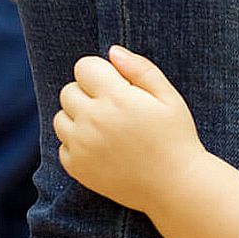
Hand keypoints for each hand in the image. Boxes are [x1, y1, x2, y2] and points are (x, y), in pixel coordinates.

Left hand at [53, 45, 207, 213]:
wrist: (176, 186)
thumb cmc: (177, 137)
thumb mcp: (169, 97)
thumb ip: (140, 69)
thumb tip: (112, 51)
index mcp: (116, 98)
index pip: (84, 67)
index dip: (101, 72)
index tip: (119, 86)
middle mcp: (92, 121)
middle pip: (69, 91)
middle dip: (89, 93)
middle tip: (116, 109)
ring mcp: (81, 146)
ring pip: (61, 117)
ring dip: (79, 118)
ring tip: (108, 129)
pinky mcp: (76, 167)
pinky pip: (63, 145)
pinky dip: (78, 144)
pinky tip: (105, 149)